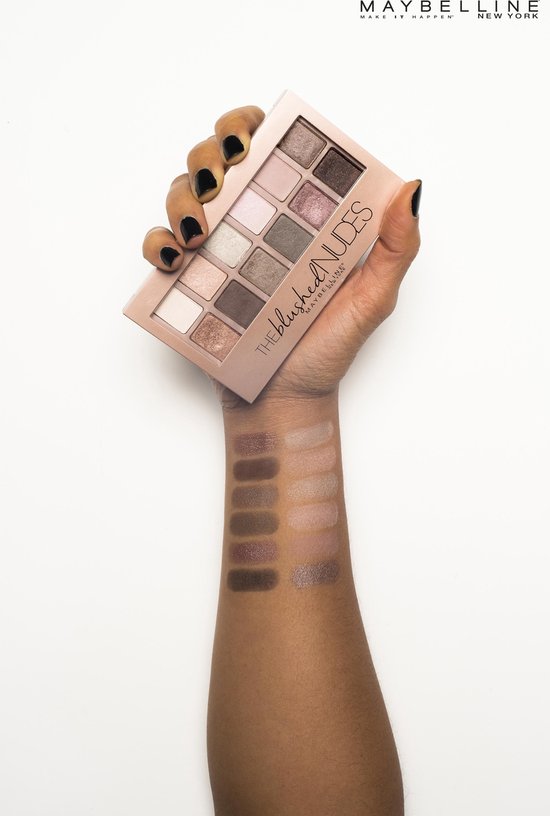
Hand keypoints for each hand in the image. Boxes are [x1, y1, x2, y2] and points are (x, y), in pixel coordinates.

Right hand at [142, 106, 420, 407]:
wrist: (287, 402)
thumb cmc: (329, 350)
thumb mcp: (373, 299)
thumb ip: (396, 247)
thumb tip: (411, 188)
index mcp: (291, 215)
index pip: (266, 149)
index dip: (248, 125)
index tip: (250, 139)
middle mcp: (249, 224)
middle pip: (214, 160)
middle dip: (208, 155)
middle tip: (222, 180)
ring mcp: (214, 251)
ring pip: (180, 193)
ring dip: (182, 196)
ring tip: (199, 228)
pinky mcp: (186, 283)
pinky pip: (158, 249)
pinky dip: (157, 244)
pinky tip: (176, 258)